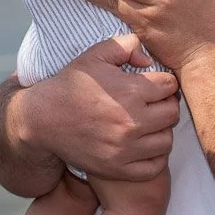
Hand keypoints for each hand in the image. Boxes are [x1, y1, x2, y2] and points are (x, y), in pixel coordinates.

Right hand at [11, 34, 178, 180]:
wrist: (42, 120)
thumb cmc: (70, 86)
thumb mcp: (95, 55)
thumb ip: (126, 45)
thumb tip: (149, 60)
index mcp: (130, 91)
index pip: (170, 86)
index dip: (164, 83)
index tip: (154, 85)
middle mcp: (131, 122)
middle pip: (172, 113)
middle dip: (166, 105)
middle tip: (153, 104)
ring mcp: (125, 149)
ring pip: (166, 140)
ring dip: (161, 131)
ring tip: (148, 124)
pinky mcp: (117, 169)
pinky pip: (154, 167)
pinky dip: (155, 157)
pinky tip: (144, 146)